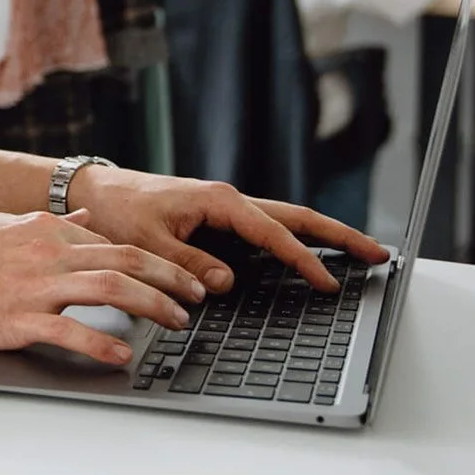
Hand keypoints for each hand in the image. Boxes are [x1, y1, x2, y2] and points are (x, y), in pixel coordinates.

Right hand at [0, 208, 206, 363]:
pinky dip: (103, 343)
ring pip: (110, 288)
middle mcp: (45, 250)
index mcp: (42, 228)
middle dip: (170, 279)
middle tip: (197, 297)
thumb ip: (49, 223)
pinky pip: (70, 331)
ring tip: (177, 322)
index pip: (113, 240)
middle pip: (125, 259)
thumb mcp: (2, 225)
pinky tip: (123, 356)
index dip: (154, 259)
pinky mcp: (15, 318)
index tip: (178, 276)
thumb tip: (87, 218)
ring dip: (152, 305)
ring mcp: (32, 284)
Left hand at [66, 167, 389, 293]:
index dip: (304, 260)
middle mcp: (229, 200)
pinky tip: (311, 255)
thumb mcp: (147, 241)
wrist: (95, 191)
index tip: (329, 283)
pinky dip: (294, 239)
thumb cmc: (119, 210)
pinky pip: (266, 229)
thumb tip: (225, 283)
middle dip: (339, 236)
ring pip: (286, 220)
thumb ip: (186, 263)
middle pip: (297, 217)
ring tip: (359, 253)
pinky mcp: (220, 218)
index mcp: (218, 201)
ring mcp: (227, 208)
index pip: (274, 233)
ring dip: (323, 236)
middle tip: (378, 254)